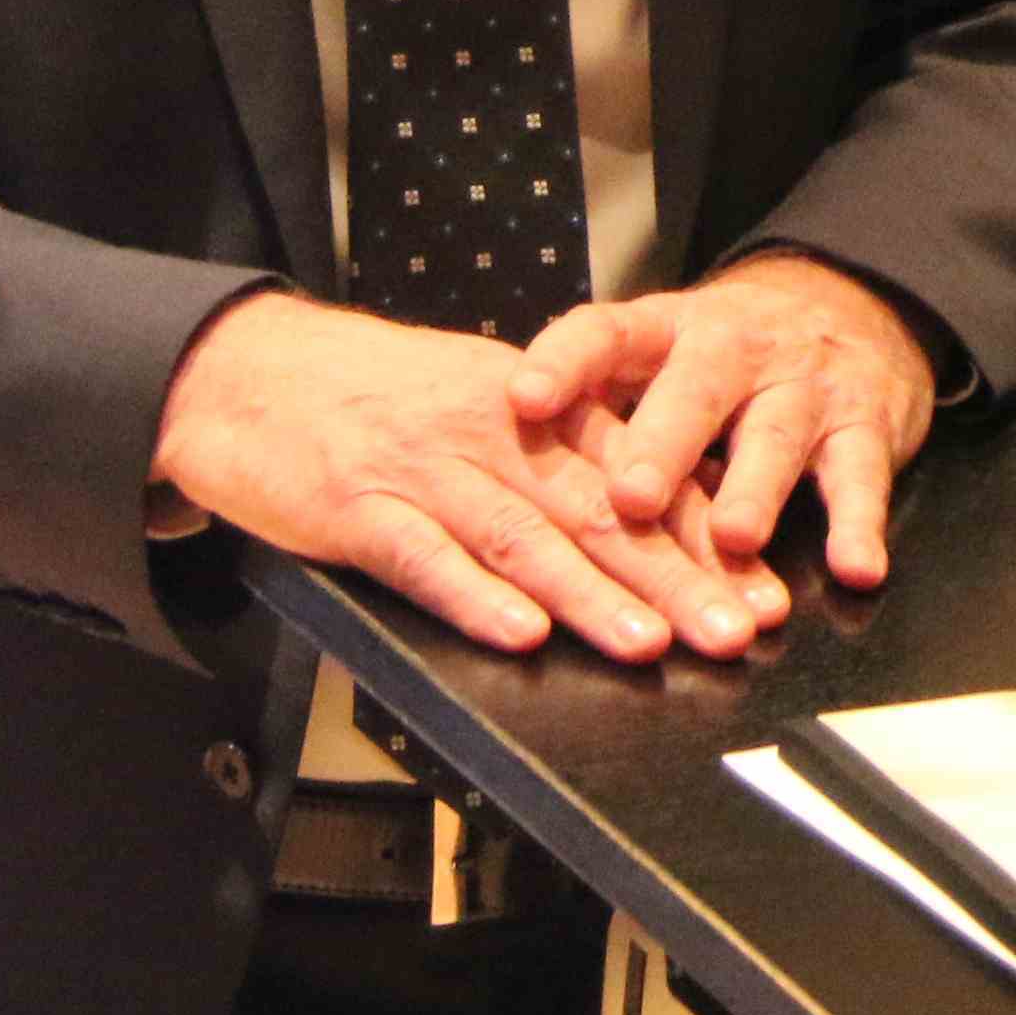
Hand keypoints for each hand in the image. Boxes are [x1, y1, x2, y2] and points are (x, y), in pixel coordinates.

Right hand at [153, 288, 788, 664]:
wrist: (250, 370)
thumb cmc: (381, 397)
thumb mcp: (489, 402)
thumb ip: (566, 454)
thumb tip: (663, 519)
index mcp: (536, 408)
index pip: (639, 476)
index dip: (706, 537)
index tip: (765, 590)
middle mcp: (495, 433)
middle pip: (599, 511)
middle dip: (676, 577)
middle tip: (738, 630)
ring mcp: (425, 470)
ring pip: (524, 537)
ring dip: (593, 597)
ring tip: (652, 644)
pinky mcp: (358, 507)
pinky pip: (424, 556)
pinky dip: (473, 597)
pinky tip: (520, 634)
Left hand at [506, 253, 948, 587]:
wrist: (855, 305)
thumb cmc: (730, 356)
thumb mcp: (662, 357)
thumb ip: (601, 406)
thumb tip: (509, 468)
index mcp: (669, 331)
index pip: (607, 333)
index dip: (565, 364)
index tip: (523, 399)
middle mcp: (735, 349)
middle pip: (694, 389)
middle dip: (662, 445)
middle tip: (628, 499)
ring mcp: (804, 386)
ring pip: (776, 434)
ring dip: (755, 490)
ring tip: (734, 540)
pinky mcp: (866, 425)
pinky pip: (863, 476)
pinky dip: (859, 525)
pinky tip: (855, 569)